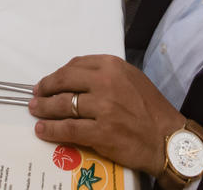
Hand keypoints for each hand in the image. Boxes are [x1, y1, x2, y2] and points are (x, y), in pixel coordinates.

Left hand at [29, 55, 185, 175]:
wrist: (167, 137)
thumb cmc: (150, 108)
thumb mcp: (131, 78)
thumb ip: (106, 74)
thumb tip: (75, 78)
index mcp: (113, 66)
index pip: (75, 65)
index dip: (57, 74)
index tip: (49, 81)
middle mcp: (106, 83)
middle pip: (64, 81)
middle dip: (45, 88)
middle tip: (36, 95)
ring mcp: (103, 108)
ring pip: (62, 105)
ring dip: (43, 109)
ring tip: (35, 111)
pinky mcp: (100, 132)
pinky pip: (67, 129)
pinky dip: (51, 129)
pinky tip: (42, 129)